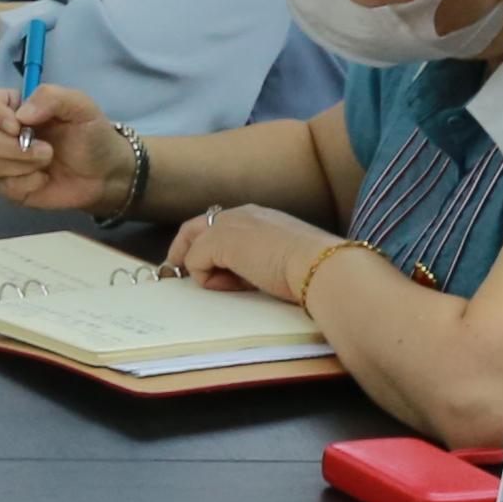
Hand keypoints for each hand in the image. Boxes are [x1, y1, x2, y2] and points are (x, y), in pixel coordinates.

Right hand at [0, 78, 129, 214]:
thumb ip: (51, 97)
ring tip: (48, 161)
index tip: (16, 125)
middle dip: (13, 147)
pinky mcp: (9, 186)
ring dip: (24, 165)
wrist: (106, 174)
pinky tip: (44, 179)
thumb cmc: (92, 135)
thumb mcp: (80, 106)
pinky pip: (3, 186)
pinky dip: (28, 183)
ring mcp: (3, 161)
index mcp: (13, 107)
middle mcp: (2, 133)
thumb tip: (20, 115)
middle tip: (47, 150)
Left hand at [161, 202, 333, 298]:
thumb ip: (262, 260)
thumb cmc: (314, 269)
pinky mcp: (218, 241)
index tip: (206, 268)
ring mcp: (228, 225)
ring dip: (204, 271)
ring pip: (193, 246)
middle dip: (184, 250)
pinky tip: (234, 286)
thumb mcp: (284, 259)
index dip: (209, 246)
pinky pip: (194, 262)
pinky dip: (207, 279)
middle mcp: (241, 214)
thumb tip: (245, 276)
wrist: (322, 267)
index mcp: (260, 216)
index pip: (221, 225)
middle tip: (180, 273)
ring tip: (230, 287)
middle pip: (195, 227)